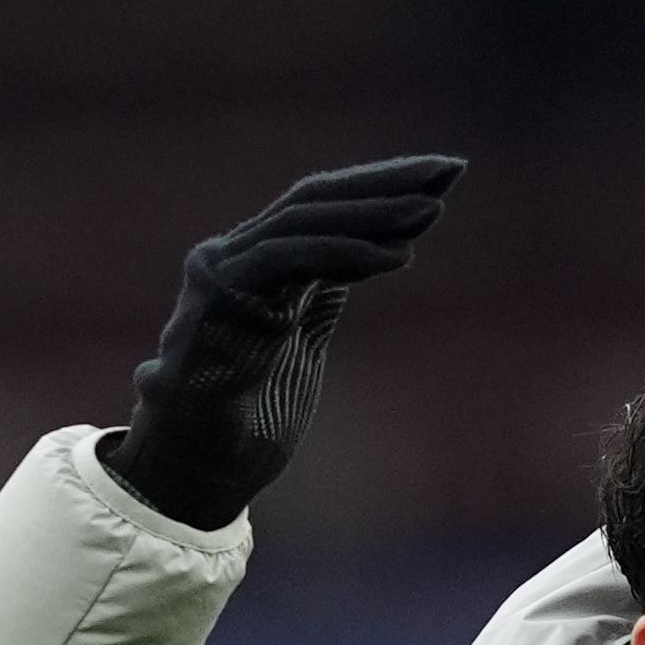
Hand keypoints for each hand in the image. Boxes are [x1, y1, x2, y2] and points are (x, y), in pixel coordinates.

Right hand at [104, 155, 466, 531]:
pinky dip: (347, 252)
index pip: (317, 208)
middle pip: (314, 200)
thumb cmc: (241, 427)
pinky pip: (291, 258)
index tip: (440, 180)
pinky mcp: (218, 296)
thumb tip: (360, 262)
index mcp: (249, 267)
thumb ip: (318, 302)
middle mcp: (229, 257)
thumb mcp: (297, 350)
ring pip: (305, 220)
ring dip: (375, 211)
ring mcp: (219, 273)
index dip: (378, 189)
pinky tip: (399, 254)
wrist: (193, 474)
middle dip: (387, 184)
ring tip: (433, 209)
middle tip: (451, 170)